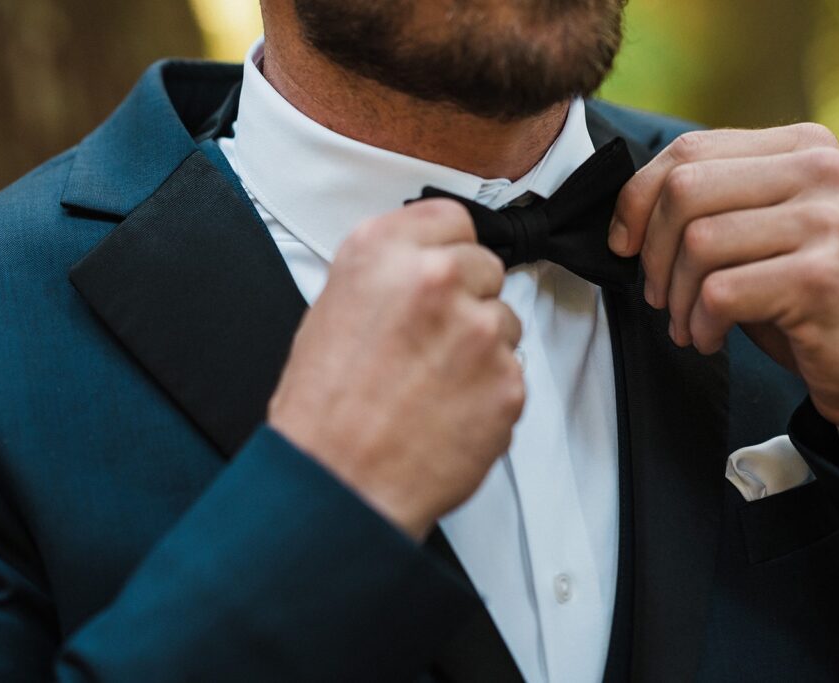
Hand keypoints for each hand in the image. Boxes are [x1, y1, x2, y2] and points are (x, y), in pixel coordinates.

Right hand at [268, 200, 524, 538]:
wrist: (339, 485)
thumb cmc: (326, 412)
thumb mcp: (333, 310)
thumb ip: (387, 273)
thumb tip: (424, 263)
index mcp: (382, 252)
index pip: (452, 218)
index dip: (448, 249)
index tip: (445, 271)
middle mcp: (435, 279)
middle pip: (487, 266)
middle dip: (468, 298)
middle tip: (432, 341)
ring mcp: (478, 329)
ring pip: (505, 320)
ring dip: (482, 347)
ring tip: (434, 384)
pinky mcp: (507, 379)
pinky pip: (512, 371)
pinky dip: (490, 391)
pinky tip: (450, 410)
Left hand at [610, 124, 838, 476]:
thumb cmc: (807, 298)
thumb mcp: (765, 231)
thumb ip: (715, 202)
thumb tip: (627, 214)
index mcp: (802, 145)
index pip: (688, 151)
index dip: (637, 200)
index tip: (623, 245)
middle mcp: (820, 170)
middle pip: (684, 191)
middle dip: (652, 253)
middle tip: (659, 296)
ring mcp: (827, 221)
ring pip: (697, 243)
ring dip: (675, 298)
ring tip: (688, 324)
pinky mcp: (821, 277)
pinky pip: (720, 293)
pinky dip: (700, 324)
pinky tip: (711, 338)